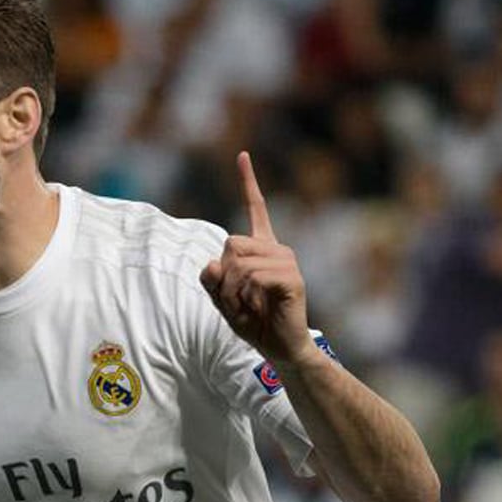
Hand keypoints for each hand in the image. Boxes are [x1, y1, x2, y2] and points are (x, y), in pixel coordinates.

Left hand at [200, 152, 315, 363]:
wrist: (280, 346)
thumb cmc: (253, 322)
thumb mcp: (221, 300)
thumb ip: (210, 280)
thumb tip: (211, 263)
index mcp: (261, 248)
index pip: (256, 208)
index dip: (249, 181)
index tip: (243, 154)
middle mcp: (276, 249)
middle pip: (230, 243)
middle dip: (222, 276)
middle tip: (235, 299)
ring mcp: (286, 261)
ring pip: (238, 261)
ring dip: (232, 290)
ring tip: (247, 305)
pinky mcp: (291, 277)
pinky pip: (253, 276)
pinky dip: (245, 295)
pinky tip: (259, 306)